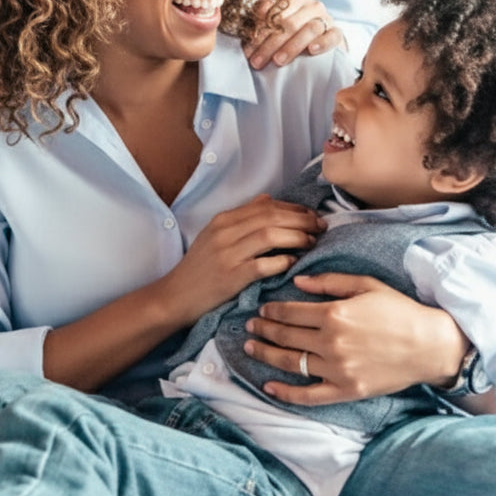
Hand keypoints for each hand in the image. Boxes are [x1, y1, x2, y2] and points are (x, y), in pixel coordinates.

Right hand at [157, 196, 325, 327]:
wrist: (176, 295)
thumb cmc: (200, 267)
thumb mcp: (215, 234)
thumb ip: (241, 217)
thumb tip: (268, 200)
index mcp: (223, 219)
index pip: (266, 206)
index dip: (294, 209)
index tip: (311, 216)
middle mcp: (225, 232)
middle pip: (271, 217)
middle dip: (301, 220)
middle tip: (320, 228)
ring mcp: (228, 254)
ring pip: (270, 235)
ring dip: (297, 237)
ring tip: (312, 242)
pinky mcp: (231, 277)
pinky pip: (263, 264)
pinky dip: (282, 261)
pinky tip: (293, 262)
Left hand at [242, 272, 467, 404]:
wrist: (429, 345)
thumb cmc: (399, 310)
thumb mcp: (365, 285)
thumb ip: (329, 282)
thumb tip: (298, 281)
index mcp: (334, 314)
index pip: (290, 311)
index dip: (271, 309)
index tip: (261, 307)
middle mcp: (331, 342)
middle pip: (285, 335)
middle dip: (263, 328)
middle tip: (249, 324)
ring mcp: (337, 369)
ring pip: (289, 362)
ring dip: (265, 354)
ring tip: (250, 347)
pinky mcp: (346, 391)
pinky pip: (308, 395)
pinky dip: (286, 393)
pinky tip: (269, 386)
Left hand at [244, 0, 343, 69]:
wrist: (320, 42)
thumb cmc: (293, 32)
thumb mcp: (277, 23)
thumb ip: (266, 16)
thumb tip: (260, 11)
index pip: (276, 13)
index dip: (260, 33)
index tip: (248, 51)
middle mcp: (312, 5)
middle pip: (290, 23)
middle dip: (270, 44)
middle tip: (257, 61)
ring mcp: (327, 18)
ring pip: (309, 29)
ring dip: (292, 46)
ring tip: (278, 61)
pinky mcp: (337, 33)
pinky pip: (332, 36)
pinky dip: (322, 43)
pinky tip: (312, 50)